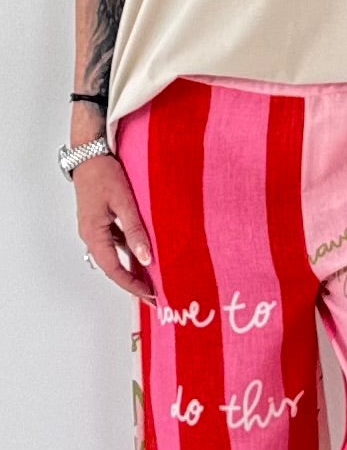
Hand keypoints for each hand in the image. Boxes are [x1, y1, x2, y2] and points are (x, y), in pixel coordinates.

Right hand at [74, 154, 156, 303]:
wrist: (89, 153)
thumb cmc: (104, 173)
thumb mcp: (124, 202)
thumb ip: (135, 231)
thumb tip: (145, 258)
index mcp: (94, 234)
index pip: (114, 270)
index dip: (132, 286)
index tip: (150, 296)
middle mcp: (91, 235)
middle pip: (112, 267)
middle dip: (132, 282)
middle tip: (153, 293)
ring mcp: (94, 229)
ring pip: (114, 256)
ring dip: (131, 268)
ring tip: (152, 278)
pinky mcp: (99, 221)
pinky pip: (114, 244)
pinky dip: (128, 252)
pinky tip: (143, 253)